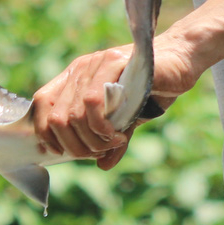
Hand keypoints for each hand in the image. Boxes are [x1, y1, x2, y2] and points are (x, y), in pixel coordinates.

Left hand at [30, 36, 200, 170]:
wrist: (182, 59)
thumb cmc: (154, 87)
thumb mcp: (128, 119)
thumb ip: (112, 139)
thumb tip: (102, 166)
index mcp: (75, 78)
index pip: (41, 107)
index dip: (48, 134)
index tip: (70, 152)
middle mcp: (80, 69)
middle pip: (54, 117)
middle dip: (75, 146)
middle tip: (99, 152)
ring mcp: (94, 63)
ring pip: (72, 114)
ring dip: (91, 140)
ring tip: (112, 143)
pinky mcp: (112, 62)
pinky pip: (91, 102)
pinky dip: (101, 127)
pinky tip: (118, 134)